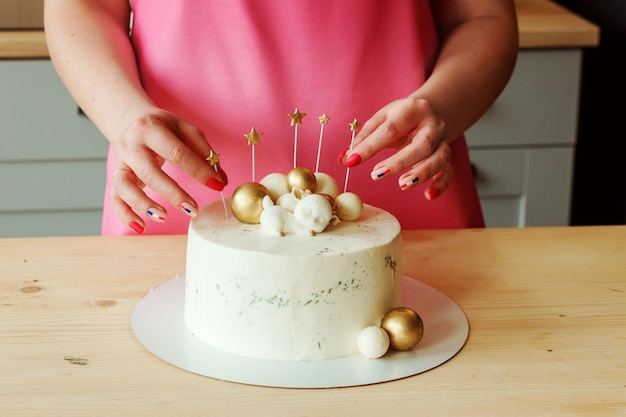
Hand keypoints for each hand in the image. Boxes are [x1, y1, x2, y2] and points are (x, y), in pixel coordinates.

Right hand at [109, 109, 226, 232]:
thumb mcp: (185, 130)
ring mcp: (121, 162)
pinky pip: (115, 199)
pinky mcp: (116, 176)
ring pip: (125, 186)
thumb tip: (221, 180)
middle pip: (149, 172)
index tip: (217, 186)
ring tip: (163, 217)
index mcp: (152, 129)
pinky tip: (141, 228)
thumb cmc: (163, 128)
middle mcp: (132, 145)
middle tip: (193, 210)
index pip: (177, 152)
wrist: (130, 120)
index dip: (198, 170)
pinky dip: (125, 215)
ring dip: (143, 205)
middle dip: (172, 193)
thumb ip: (204, 153)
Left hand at [338, 97, 452, 199]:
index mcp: (412, 110)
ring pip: (439, 158)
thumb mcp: (382, 119)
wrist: (431, 110)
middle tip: (377, 175)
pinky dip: (441, 184)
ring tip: (402, 185)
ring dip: (422, 173)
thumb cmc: (401, 117)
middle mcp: (432, 125)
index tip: (352, 161)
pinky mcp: (447, 156)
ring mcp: (443, 141)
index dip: (370, 147)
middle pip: (421, 144)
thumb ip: (364, 138)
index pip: (390, 129)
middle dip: (400, 161)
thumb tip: (345, 158)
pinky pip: (448, 171)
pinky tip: (429, 195)